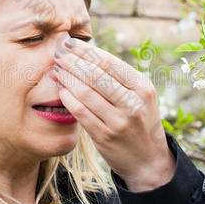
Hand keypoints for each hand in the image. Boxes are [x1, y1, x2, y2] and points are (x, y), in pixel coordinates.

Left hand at [50, 37, 174, 191]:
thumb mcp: (140, 96)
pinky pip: (80, 112)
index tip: (69, 43)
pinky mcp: (105, 137)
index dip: (85, 51)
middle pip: (96, 75)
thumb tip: (85, 52)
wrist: (147, 160)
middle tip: (57, 53)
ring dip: (67, 78)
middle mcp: (133, 103)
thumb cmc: (139, 120)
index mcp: (143, 87)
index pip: (109, 62)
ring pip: (85, 92)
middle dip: (72, 61)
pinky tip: (61, 90)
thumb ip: (119, 77)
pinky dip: (68, 98)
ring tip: (57, 69)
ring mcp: (119, 122)